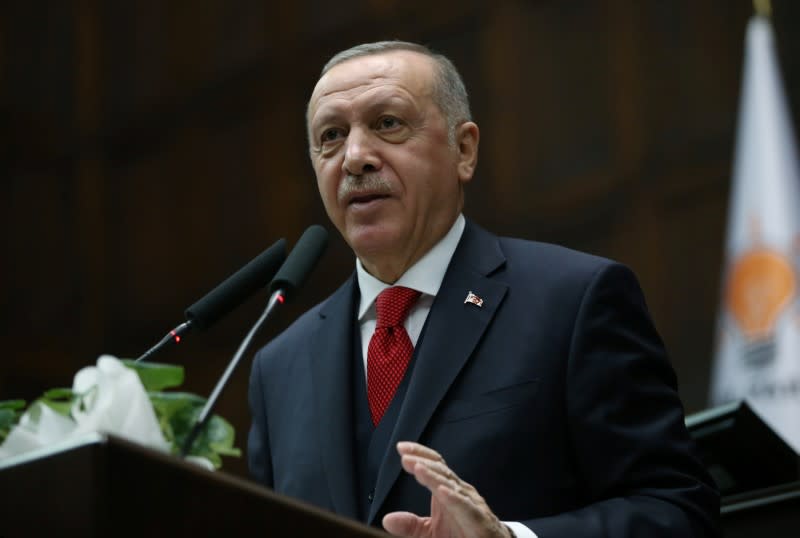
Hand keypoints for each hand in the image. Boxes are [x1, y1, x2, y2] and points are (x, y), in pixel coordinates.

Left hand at [382, 441, 512, 537]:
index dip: (419, 454)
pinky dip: (454, 498)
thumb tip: (387, 519)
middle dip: (423, 461)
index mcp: (447, 491)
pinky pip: (466, 507)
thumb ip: (410, 525)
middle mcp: (460, 492)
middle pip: (441, 470)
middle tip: (405, 457)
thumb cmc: (463, 536)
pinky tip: (442, 491)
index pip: (434, 465)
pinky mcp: (480, 520)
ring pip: (452, 485)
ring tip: (418, 469)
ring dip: (434, 476)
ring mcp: (471, 504)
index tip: (400, 448)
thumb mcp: (430, 533)